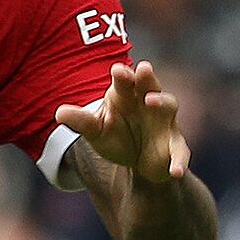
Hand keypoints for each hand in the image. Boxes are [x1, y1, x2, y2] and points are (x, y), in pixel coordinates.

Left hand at [54, 61, 189, 190]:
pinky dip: (179, 161)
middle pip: (150, 84)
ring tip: (151, 101)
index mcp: (128, 96)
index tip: (117, 70)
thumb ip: (81, 122)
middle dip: (146, 77)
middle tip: (142, 68)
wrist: (138, 161)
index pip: (126, 81)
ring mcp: (165, 122)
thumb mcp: (96, 131)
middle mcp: (149, 103)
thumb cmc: (116, 136)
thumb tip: (59, 113)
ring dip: (162, 102)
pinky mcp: (175, 145)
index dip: (123, 75)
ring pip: (169, 105)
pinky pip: (180, 150)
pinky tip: (175, 172)